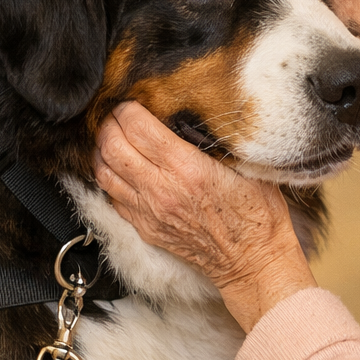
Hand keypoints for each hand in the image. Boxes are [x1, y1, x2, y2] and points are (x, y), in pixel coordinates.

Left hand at [94, 102, 316, 331]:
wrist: (253, 261)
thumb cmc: (256, 212)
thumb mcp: (245, 164)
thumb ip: (213, 139)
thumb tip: (186, 113)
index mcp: (187, 169)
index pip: (138, 128)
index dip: (128, 108)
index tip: (131, 99)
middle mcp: (162, 190)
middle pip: (113, 147)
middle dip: (109, 123)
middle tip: (115, 113)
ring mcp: (149, 212)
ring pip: (104, 172)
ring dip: (102, 150)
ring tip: (111, 136)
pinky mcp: (145, 228)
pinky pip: (112, 197)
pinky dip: (109, 177)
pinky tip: (119, 168)